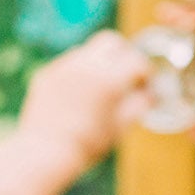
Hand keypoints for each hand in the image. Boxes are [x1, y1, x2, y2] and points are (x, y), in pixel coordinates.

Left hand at [15, 29, 151, 169]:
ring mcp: (62, 67)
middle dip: (122, 53)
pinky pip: (66, 63)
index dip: (145, 73)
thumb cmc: (88, 143)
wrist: (43, 152)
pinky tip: (77, 92)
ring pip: (86, 50)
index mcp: (110, 77)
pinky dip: (77, 71)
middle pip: (110, 41)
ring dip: (98, 61)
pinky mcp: (45, 74)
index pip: (136, 61)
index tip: (144, 84)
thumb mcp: (122, 126)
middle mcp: (85, 65)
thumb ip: (141, 104)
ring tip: (100, 84)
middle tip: (125, 72)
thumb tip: (151, 93)